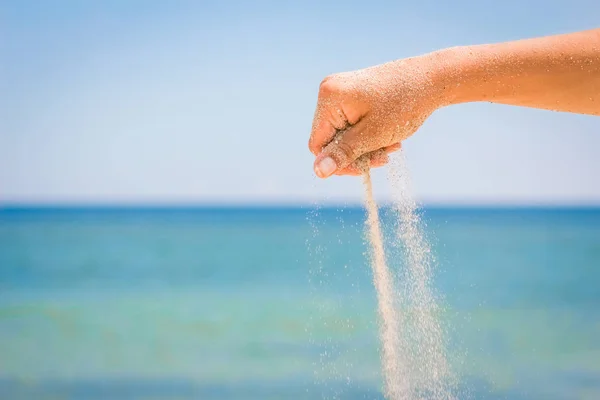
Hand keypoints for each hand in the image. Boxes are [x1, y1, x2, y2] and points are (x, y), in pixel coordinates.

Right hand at [308, 56, 444, 177]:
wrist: (432, 78)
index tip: (364, 168)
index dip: (337, 162)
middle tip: (384, 158)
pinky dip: (369, 134)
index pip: (318, 144)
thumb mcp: (372, 136)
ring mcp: (342, 91)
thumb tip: (317, 172)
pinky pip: (352, 123)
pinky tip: (389, 137)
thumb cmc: (404, 104)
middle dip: (356, 153)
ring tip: (391, 146)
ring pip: (344, 133)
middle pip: (331, 139)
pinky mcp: (353, 94)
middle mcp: (330, 91)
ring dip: (366, 146)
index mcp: (329, 98)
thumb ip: (343, 153)